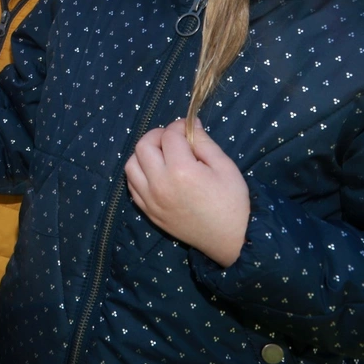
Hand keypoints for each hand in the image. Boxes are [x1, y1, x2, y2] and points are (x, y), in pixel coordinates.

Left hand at [124, 117, 249, 267]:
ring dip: (144, 154)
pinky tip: (155, 173)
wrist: (230, 240)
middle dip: (157, 136)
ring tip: (162, 155)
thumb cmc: (232, 202)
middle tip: (174, 139)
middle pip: (143, 146)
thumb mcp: (225, 167)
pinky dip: (139, 173)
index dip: (179, 127)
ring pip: (131, 164)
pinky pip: (131, 185)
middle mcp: (159, 183)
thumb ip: (204, 142)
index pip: (169, 136)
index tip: (188, 128)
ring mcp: (149, 199)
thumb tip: (189, 124)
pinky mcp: (147, 211)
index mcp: (181, 171)